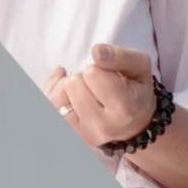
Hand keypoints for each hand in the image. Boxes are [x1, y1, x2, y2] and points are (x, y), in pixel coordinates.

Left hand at [42, 44, 156, 147]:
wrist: (134, 124)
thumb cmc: (135, 90)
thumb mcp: (139, 67)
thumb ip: (120, 56)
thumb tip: (96, 51)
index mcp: (124, 109)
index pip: (93, 73)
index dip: (98, 68)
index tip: (110, 76)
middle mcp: (102, 127)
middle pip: (72, 84)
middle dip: (83, 78)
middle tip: (98, 87)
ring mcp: (82, 134)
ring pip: (56, 96)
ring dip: (68, 88)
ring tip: (85, 92)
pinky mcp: (69, 135)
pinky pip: (49, 107)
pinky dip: (54, 95)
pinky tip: (66, 93)